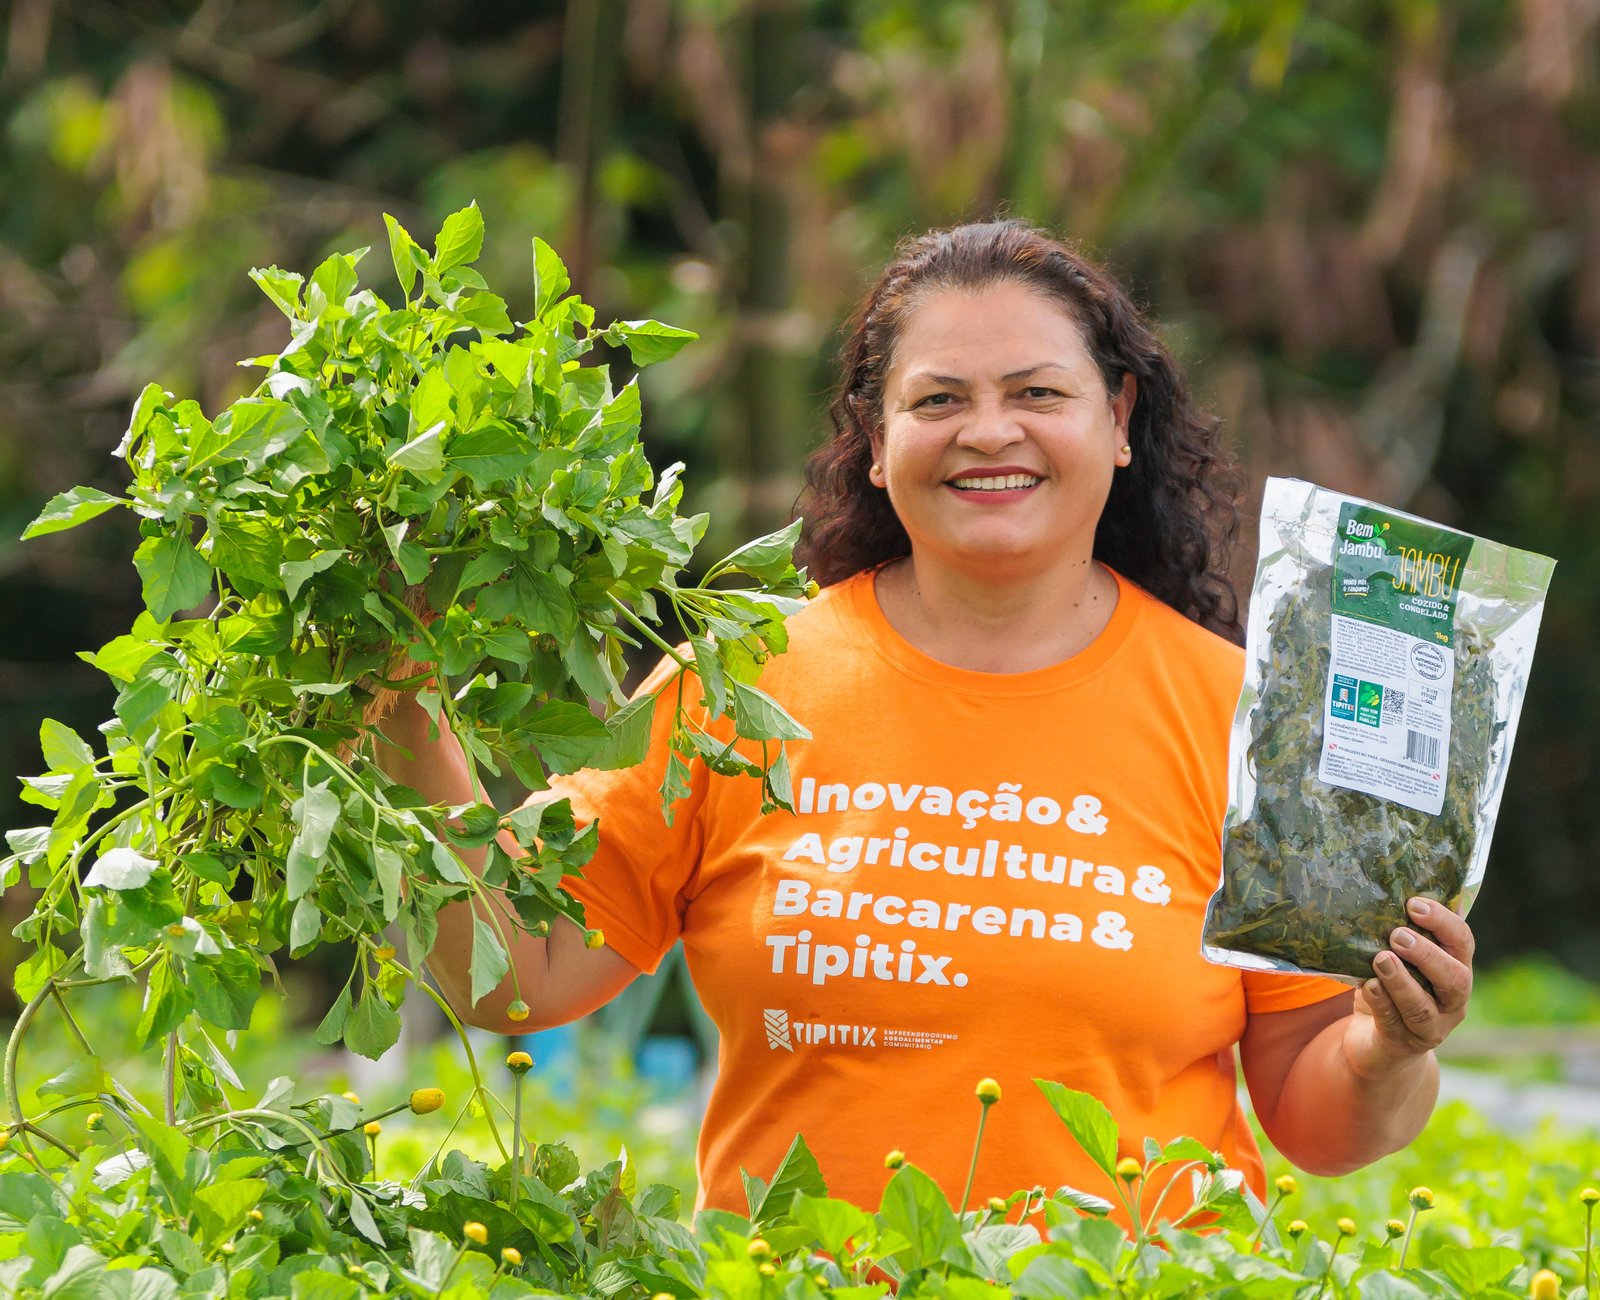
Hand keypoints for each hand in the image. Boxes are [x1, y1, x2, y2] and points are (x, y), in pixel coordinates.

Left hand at [1342, 896, 1473, 1077]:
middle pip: (1455, 979)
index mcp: (1455, 970)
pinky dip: (1382, 1002)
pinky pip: (1394, 1023)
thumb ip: (1406, 931)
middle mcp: (1451, 1001)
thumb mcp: (1401, 959)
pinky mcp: (1402, 1044)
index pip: (1462, 943)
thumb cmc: (1392, 988)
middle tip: (1397, 935)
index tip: (1414, 904)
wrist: (1378, 1045)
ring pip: (1423, 1007)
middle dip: (1427, 954)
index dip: (1443, 922)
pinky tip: (1369, 986)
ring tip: (1381, 958)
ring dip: (1402, 981)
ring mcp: (1430, 1027)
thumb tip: (1402, 883)